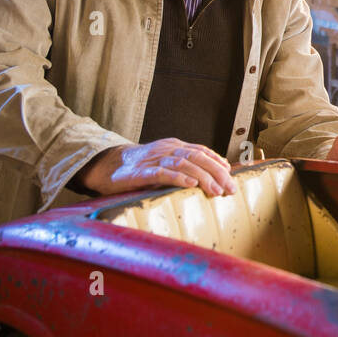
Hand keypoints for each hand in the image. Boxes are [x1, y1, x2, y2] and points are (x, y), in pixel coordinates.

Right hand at [77, 139, 237, 196]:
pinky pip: (162, 172)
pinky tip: (190, 184)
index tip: (230, 176)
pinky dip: (178, 177)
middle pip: (197, 157)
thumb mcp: (163, 164)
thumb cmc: (138, 169)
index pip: (201, 151)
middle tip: (230, 189)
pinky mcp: (141, 172)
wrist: (106, 166)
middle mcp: (166, 149)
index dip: (217, 162)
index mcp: (173, 146)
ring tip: (216, 190)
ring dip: (203, 177)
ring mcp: (154, 159)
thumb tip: (207, 179)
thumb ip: (182, 167)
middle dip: (217, 173)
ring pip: (184, 163)